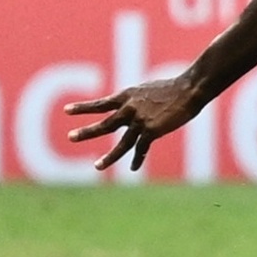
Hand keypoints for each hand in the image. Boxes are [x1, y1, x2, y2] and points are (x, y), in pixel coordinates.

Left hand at [65, 75, 201, 169]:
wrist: (189, 89)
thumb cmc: (174, 88)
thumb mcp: (148, 89)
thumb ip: (137, 101)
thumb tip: (132, 109)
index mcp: (128, 96)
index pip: (101, 103)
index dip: (83, 107)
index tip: (67, 110)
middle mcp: (130, 108)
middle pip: (105, 123)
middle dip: (87, 131)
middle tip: (71, 137)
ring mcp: (140, 120)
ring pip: (122, 144)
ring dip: (109, 157)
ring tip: (97, 166)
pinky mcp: (152, 131)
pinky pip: (141, 149)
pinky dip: (138, 159)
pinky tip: (133, 168)